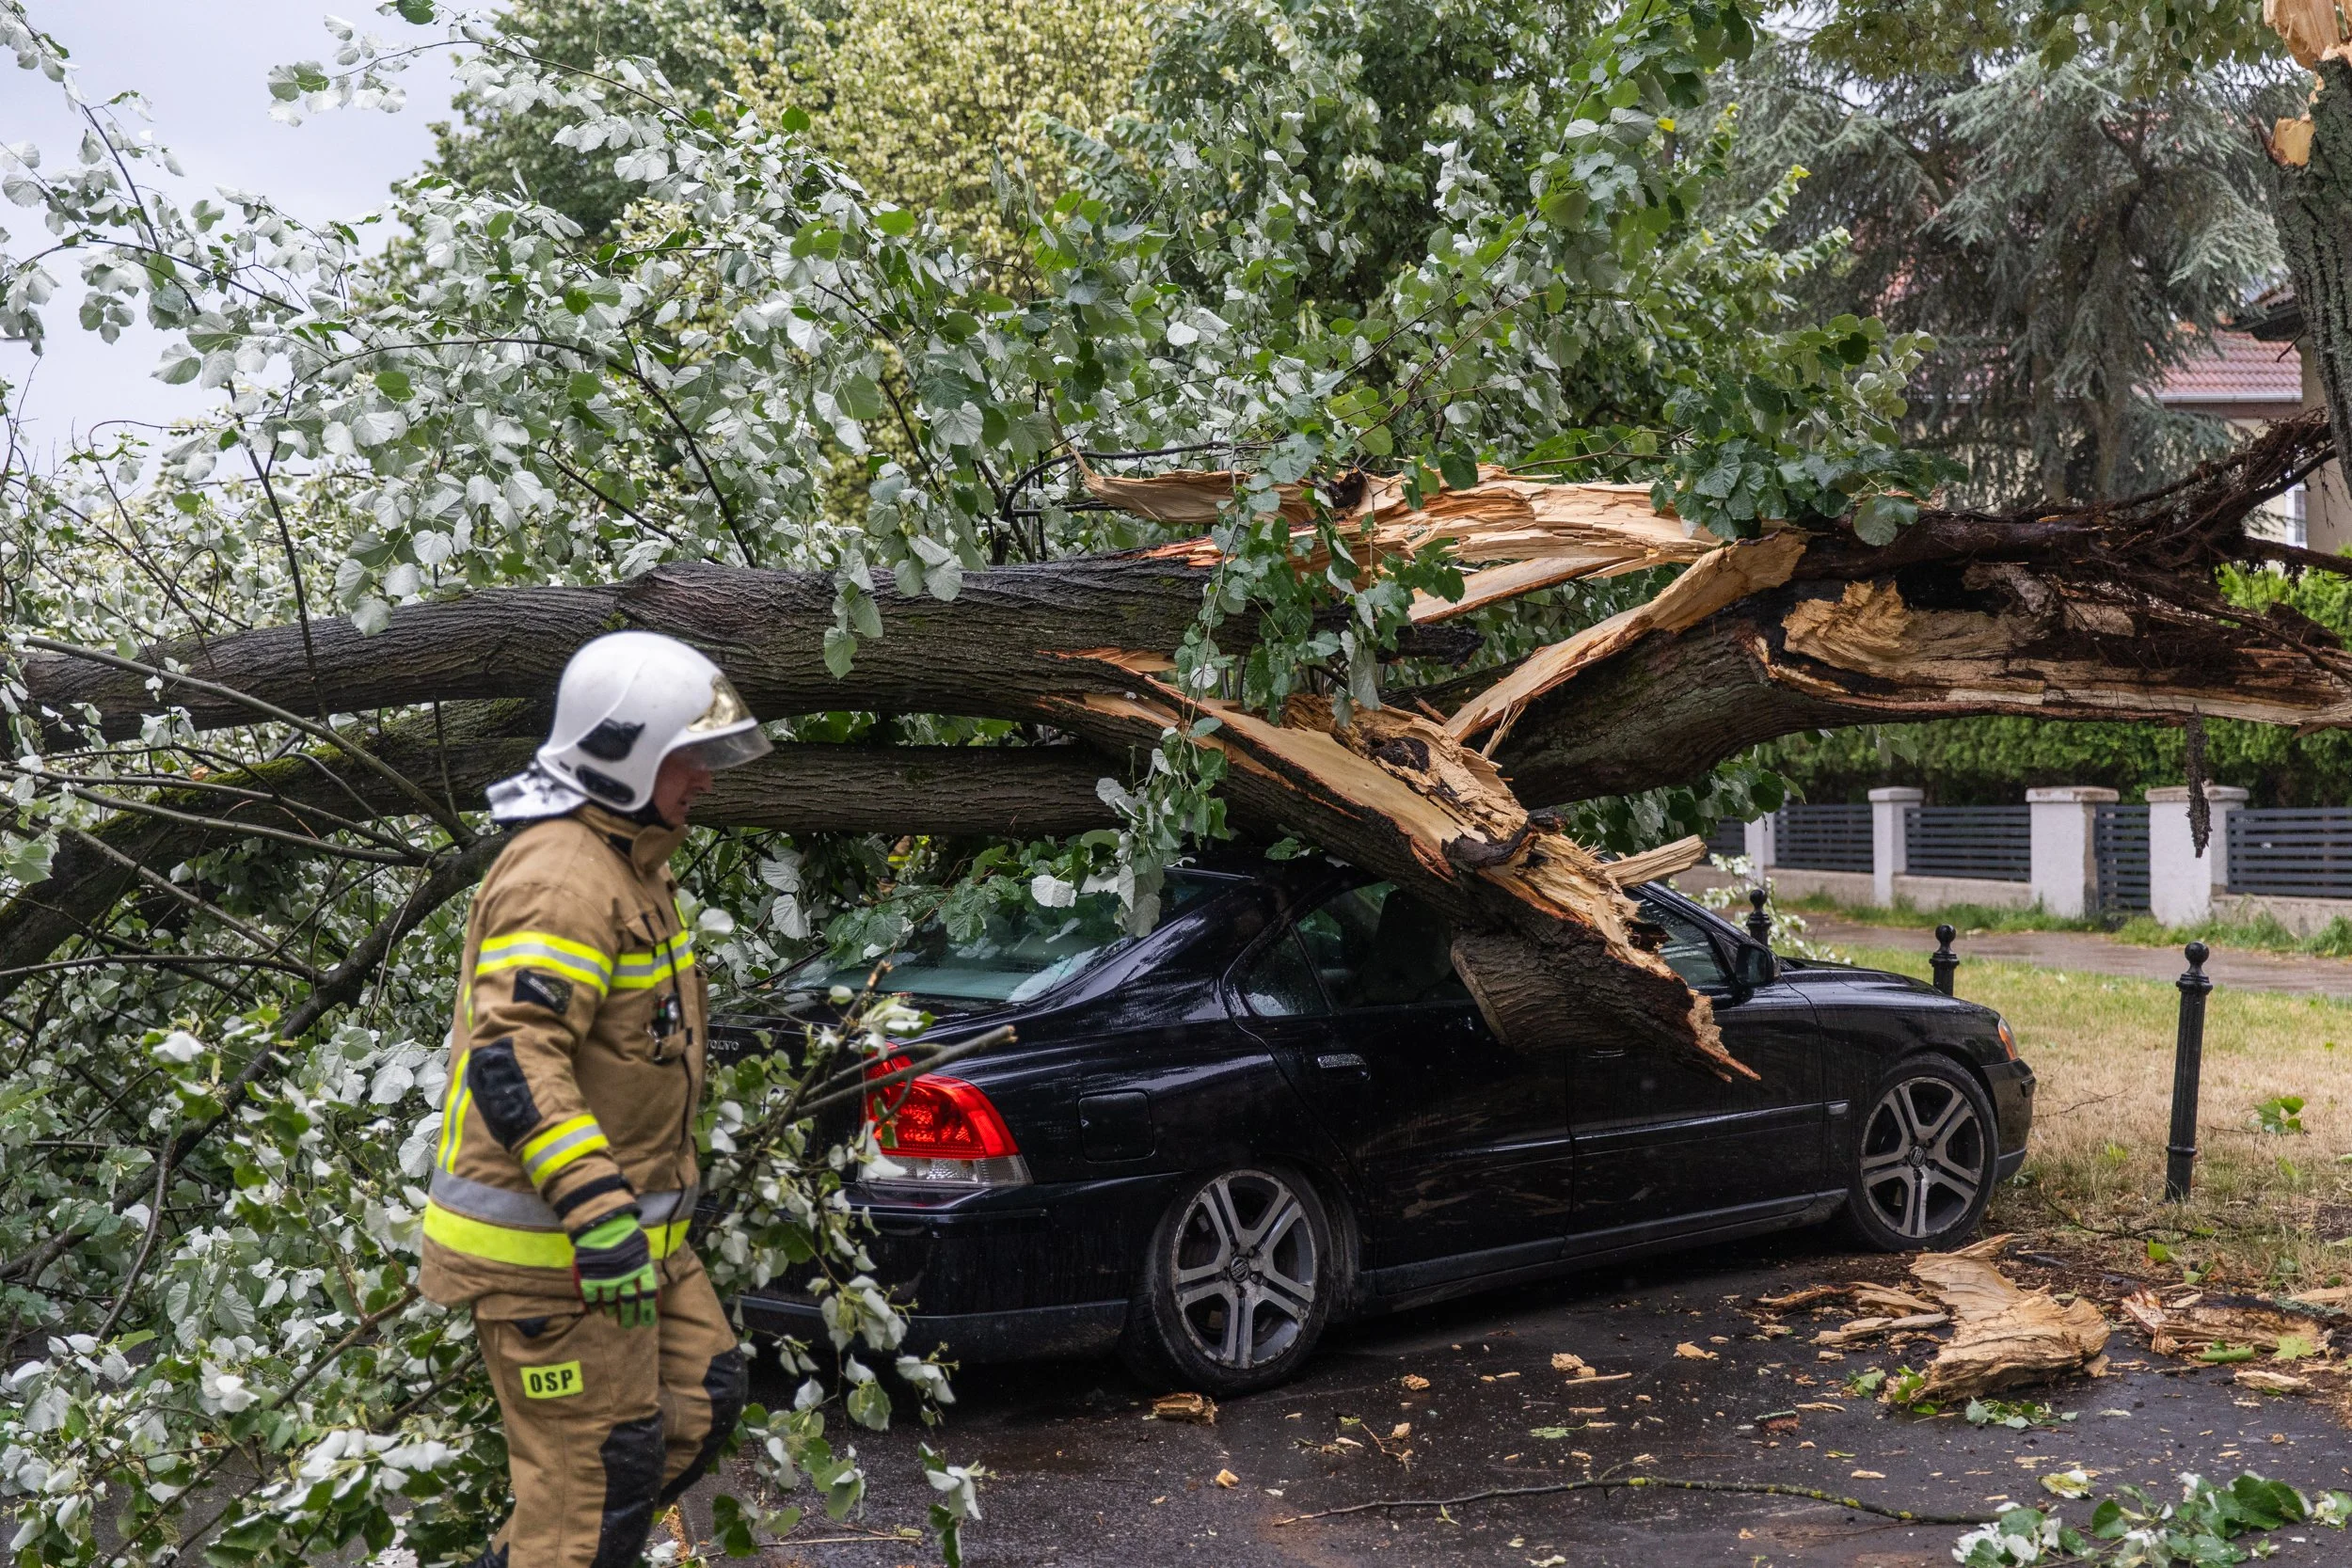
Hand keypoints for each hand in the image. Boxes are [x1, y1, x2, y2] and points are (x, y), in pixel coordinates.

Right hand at [571, 1210, 658, 1327]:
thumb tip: (650, 1286)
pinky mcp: (590, 1278)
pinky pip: (591, 1298)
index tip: (647, 1322)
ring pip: (610, 1302)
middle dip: (628, 1316)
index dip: (649, 1310)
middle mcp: (626, 1277)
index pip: (648, 1295)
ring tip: (610, 1315)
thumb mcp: (643, 1249)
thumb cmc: (626, 1234)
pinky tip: (593, 1311)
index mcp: (641, 1268)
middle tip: (627, 1325)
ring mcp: (607, 1278)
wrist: (602, 1223)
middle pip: (629, 1303)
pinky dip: (592, 1306)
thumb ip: (645, 1267)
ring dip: (611, 1311)